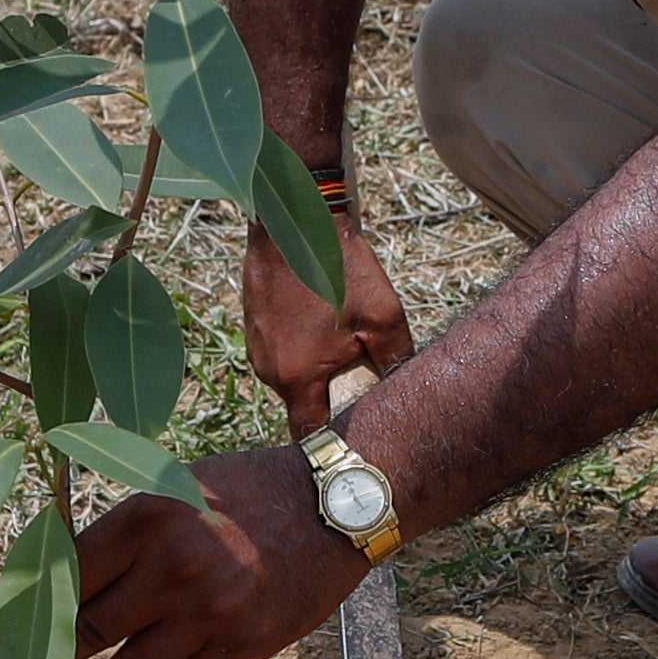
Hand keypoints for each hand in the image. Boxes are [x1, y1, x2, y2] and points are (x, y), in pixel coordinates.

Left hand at [65, 445, 359, 658]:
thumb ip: (127, 532)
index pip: (71, 575)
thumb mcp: (178, 488)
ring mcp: (209, 611)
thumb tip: (65, 580)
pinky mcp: (242, 643)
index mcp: (148, 516)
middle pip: (92, 627)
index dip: (39, 607)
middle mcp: (174, 566)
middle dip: (60, 655)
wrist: (335, 507)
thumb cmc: (248, 491)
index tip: (20, 629)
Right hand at [239, 212, 413, 431]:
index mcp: (296, 377)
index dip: (332, 440)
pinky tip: (323, 318)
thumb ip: (394, 362)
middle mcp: (269, 369)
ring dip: (316, 369)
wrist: (295, 218)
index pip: (309, 434)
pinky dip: (302, 344)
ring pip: (292, 375)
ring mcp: (257, 346)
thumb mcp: (383, 317)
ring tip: (343, 341)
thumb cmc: (339, 267)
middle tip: (360, 378)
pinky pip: (282, 349)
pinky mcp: (254, 324)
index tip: (354, 437)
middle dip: (331, 397)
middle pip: (302, 403)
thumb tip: (403, 392)